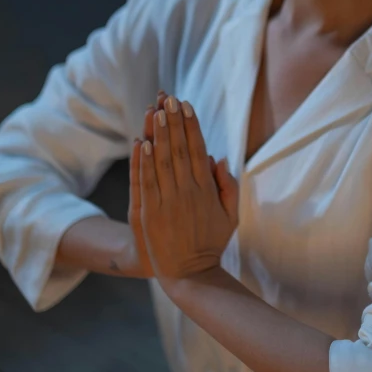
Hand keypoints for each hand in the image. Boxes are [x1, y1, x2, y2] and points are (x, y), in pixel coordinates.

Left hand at [133, 94, 238, 293]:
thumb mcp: (230, 215)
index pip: (197, 149)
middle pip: (179, 149)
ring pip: (162, 161)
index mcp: (206, 189)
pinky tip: (141, 143)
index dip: (191, 126)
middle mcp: (187, 191)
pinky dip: (143, 162)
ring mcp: (168, 202)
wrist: (189, 273)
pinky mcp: (150, 213)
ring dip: (159, 135)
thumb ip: (227, 186)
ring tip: (155, 112)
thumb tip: (219, 157)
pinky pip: (147, 182)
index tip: (186, 105)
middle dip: (174, 122)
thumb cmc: (211, 241)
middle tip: (169, 99)